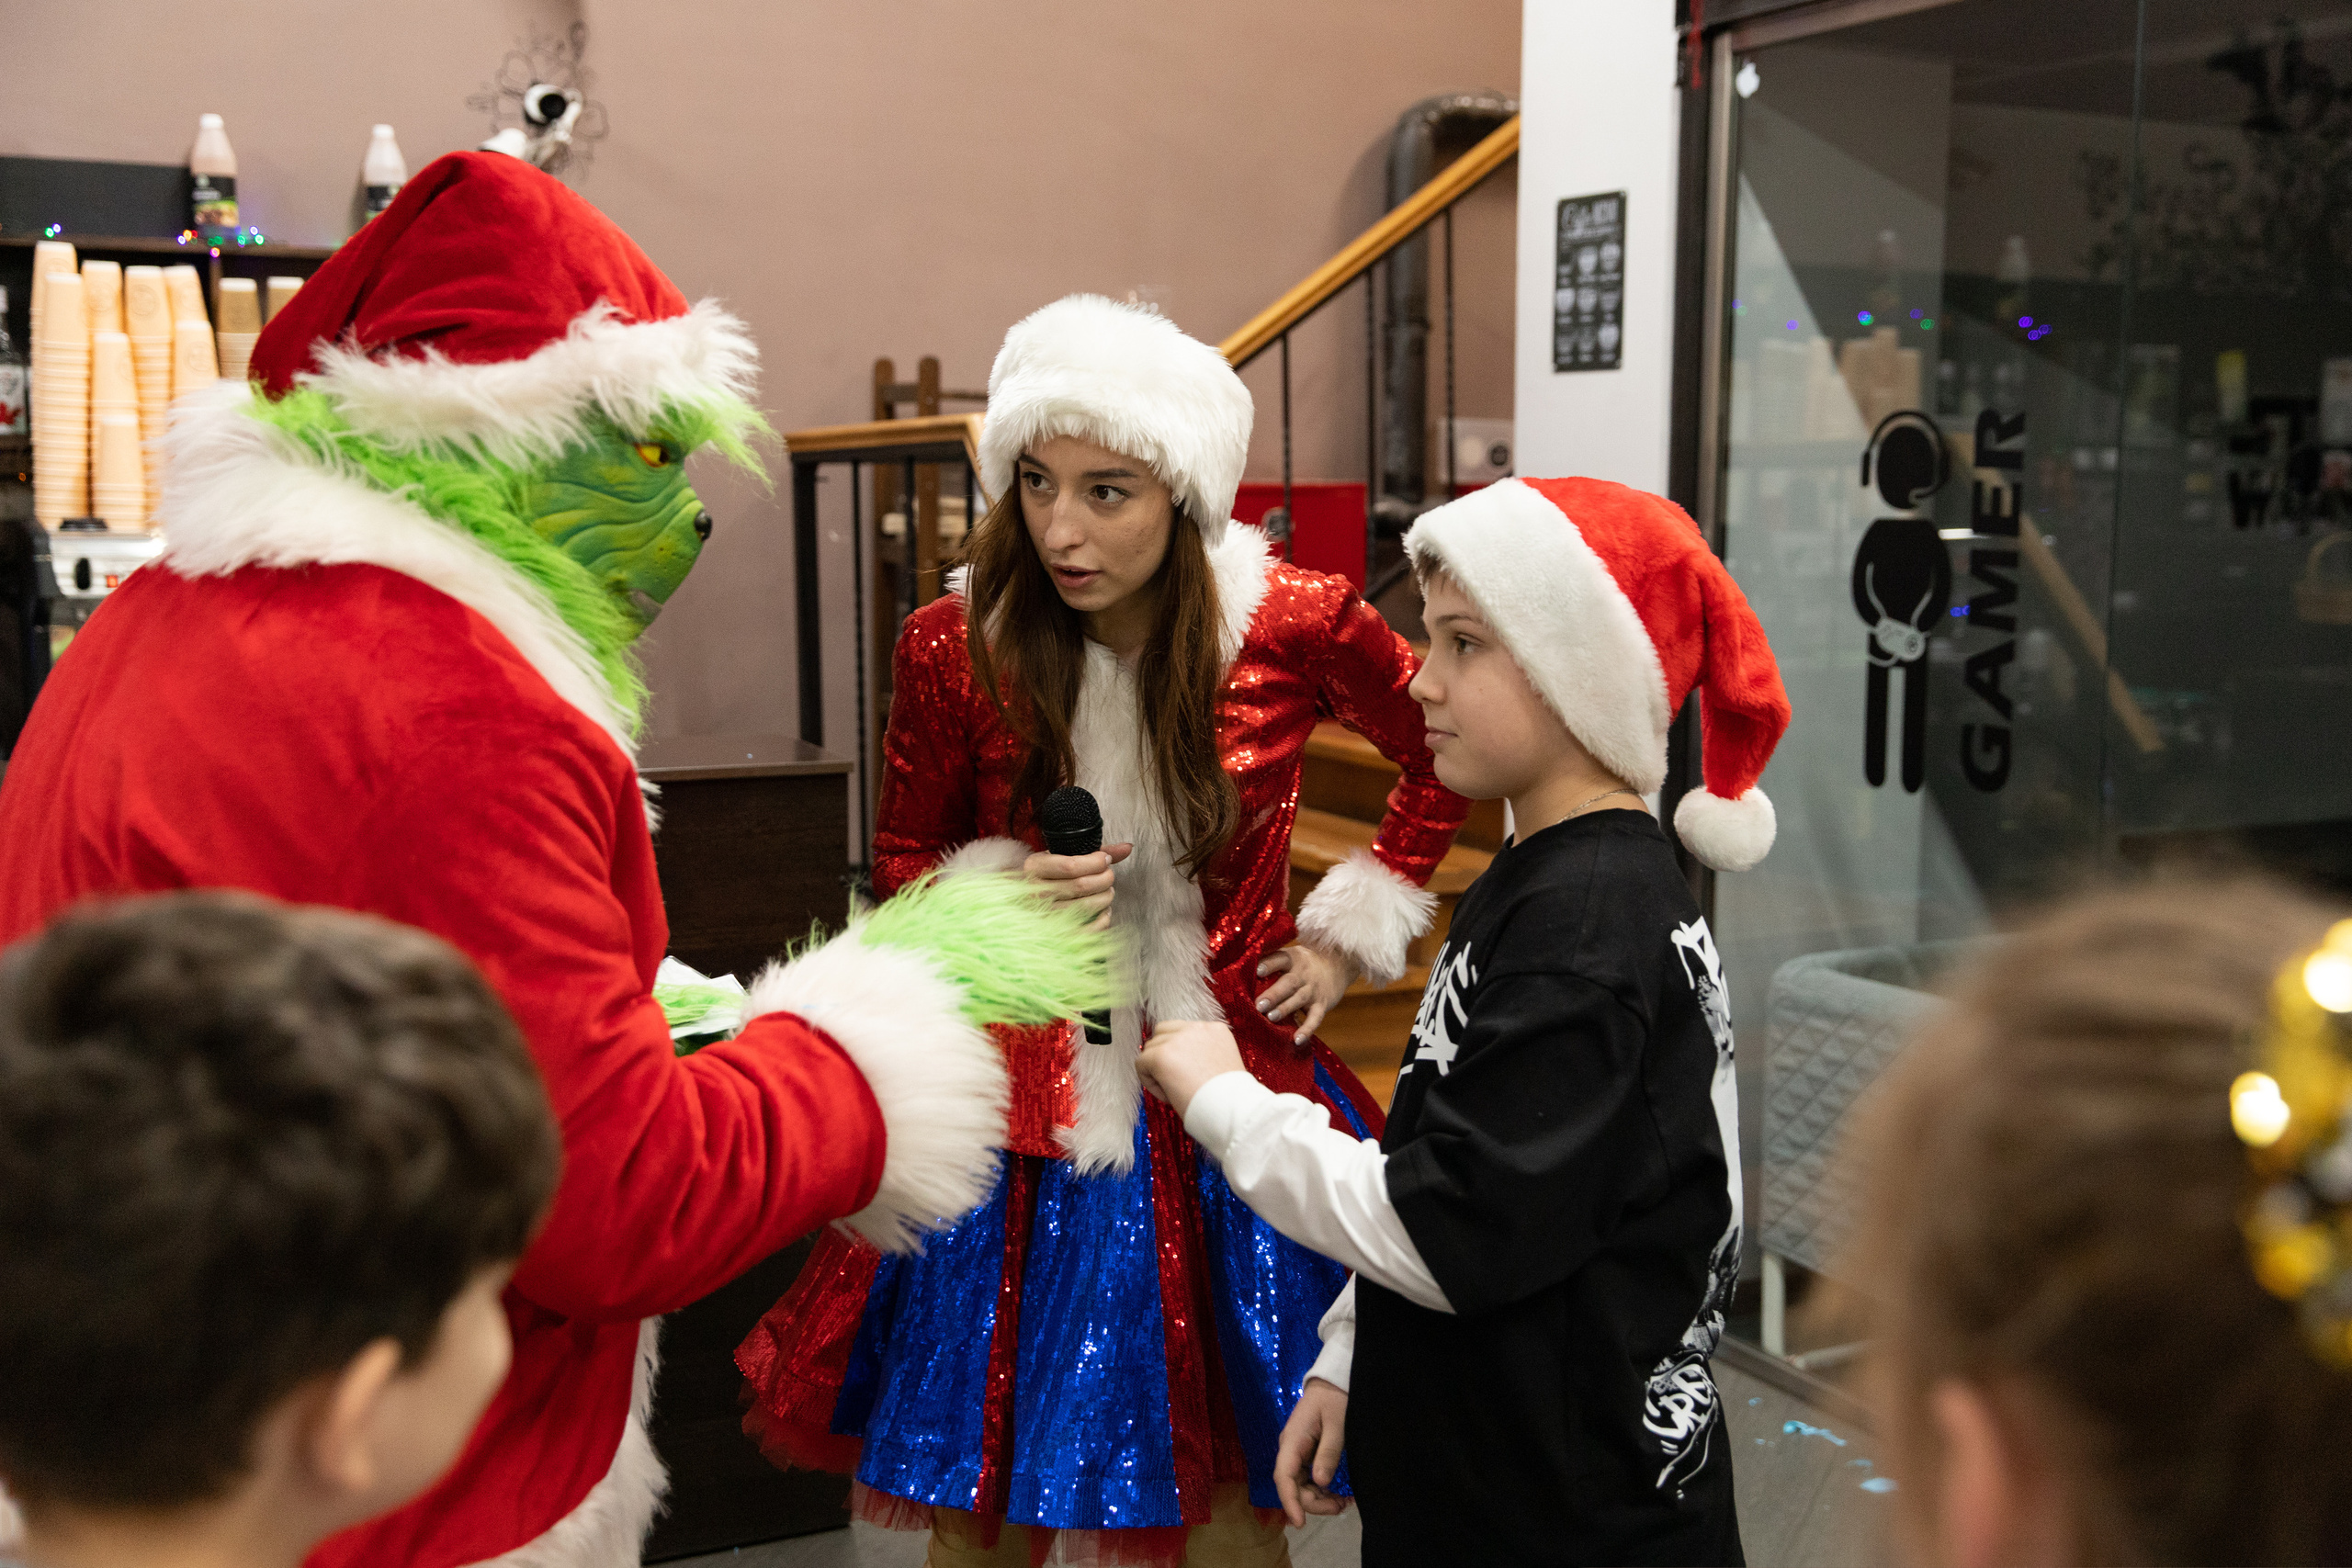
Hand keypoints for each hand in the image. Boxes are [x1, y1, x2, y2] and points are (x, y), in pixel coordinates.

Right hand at [1021, 842, 1132, 927]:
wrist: (1032, 897)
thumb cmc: (1054, 873)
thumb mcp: (1067, 855)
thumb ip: (1097, 851)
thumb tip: (1127, 848)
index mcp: (1035, 867)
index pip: (1071, 866)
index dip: (1095, 863)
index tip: (1105, 860)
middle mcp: (1036, 891)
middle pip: (1081, 886)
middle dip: (1104, 879)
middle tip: (1109, 875)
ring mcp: (1044, 914)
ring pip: (1086, 907)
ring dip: (1105, 897)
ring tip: (1107, 891)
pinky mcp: (1056, 932)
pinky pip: (1087, 928)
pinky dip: (1103, 918)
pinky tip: (1103, 909)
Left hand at [1136, 1018, 1246, 1119]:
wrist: (1232, 1110)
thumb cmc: (1230, 1098)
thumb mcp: (1222, 1064)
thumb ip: (1202, 1054)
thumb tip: (1179, 1060)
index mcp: (1215, 1030)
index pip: (1183, 1031)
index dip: (1180, 1053)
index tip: (1187, 1074)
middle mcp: (1197, 1028)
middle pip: (1163, 1032)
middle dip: (1163, 1055)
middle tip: (1176, 1081)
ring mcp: (1178, 1039)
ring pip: (1150, 1047)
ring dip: (1156, 1069)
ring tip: (1175, 1091)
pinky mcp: (1161, 1055)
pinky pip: (1141, 1064)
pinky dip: (1149, 1081)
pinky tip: (1168, 1095)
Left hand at [1255, 942, 1355, 1046]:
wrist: (1338, 964)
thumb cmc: (1303, 963)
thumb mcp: (1291, 956)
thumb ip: (1271, 962)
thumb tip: (1238, 971)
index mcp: (1292, 959)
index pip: (1280, 959)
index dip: (1270, 964)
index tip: (1257, 970)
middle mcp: (1303, 974)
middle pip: (1288, 983)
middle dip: (1274, 994)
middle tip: (1259, 1005)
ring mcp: (1313, 990)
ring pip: (1299, 999)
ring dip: (1285, 1009)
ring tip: (1271, 1018)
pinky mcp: (1322, 1004)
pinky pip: (1315, 1018)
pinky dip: (1307, 1030)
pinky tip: (1297, 1040)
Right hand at [1274, 1377, 1349, 1526]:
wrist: (1332, 1382)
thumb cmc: (1335, 1399)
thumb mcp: (1337, 1424)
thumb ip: (1328, 1452)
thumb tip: (1320, 1483)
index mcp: (1292, 1440)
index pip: (1284, 1476)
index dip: (1290, 1502)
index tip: (1300, 1523)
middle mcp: (1290, 1450)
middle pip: (1292, 1486)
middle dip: (1313, 1503)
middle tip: (1341, 1506)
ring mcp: (1297, 1453)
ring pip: (1300, 1486)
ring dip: (1319, 1499)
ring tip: (1344, 1503)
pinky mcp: (1306, 1455)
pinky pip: (1308, 1479)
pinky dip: (1321, 1491)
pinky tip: (1339, 1495)